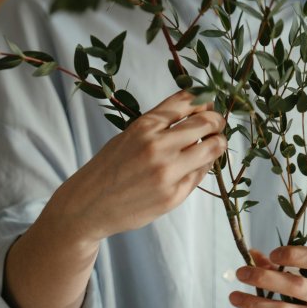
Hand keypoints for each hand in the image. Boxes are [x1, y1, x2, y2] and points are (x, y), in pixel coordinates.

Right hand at [48, 89, 226, 243]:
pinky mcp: (173, 195)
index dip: (204, 101)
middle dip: (217, 122)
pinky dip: (204, 166)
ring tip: (215, 144)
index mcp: (144, 126)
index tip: (208, 106)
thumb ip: (159, 125)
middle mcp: (157, 146)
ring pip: (212, 148)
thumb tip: (199, 111)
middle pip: (206, 123)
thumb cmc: (108, 169)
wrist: (88, 206)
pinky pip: (201, 174)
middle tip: (217, 126)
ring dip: (218, 143)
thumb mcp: (128, 135)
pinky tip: (197, 165)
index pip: (187, 101)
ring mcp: (167, 172)